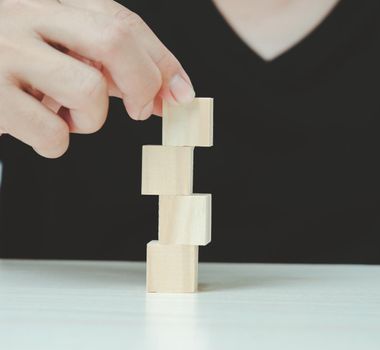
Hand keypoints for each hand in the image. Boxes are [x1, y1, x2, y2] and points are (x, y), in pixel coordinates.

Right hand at [0, 0, 194, 157]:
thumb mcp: (57, 46)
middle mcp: (25, 13)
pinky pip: (51, 132)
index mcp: (50, 0)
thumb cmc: (9, 60)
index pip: (124, 21)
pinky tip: (42, 131)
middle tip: (140, 110)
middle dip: (143, 82)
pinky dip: (59, 143)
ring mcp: (2, 51)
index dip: (163, 61)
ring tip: (71, 117)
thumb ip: (106, 60)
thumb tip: (169, 92)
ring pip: (87, 89)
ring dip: (93, 118)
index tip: (183, 94)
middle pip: (113, 39)